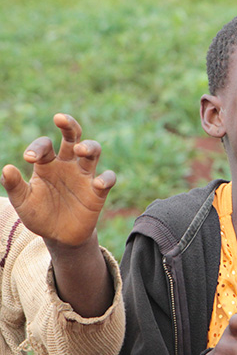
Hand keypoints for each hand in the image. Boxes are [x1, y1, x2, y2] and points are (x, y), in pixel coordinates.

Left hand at [1, 114, 115, 247]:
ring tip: (79, 149)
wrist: (59, 236)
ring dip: (88, 147)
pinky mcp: (98, 191)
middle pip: (73, 137)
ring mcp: (85, 176)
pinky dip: (105, 178)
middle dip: (69, 125)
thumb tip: (6, 168)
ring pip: (93, 152)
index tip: (29, 158)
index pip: (45, 146)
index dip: (38, 147)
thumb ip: (15, 186)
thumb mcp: (23, 202)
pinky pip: (107, 178)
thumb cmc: (39, 215)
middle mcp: (68, 164)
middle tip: (60, 118)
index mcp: (48, 164)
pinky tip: (97, 182)